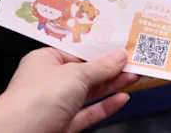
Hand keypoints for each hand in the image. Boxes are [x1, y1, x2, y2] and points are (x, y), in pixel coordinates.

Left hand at [0, 48, 137, 132]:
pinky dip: (105, 106)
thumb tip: (119, 57)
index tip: (120, 45)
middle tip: (134, 60)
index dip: (99, 49)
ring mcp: (56, 105)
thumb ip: (100, 67)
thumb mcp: (74, 74)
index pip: (77, 51)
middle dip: (110, 67)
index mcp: (45, 61)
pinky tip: (121, 98)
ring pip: (89, 93)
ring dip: (112, 85)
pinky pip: (88, 113)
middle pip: (86, 72)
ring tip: (134, 76)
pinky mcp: (63, 125)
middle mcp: (49, 82)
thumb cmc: (36, 98)